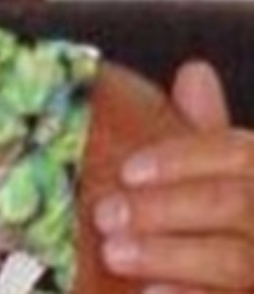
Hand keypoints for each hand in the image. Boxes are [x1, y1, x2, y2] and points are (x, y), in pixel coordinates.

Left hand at [96, 60, 253, 290]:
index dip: (183, 158)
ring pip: (237, 260)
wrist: (208, 278)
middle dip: (165, 208)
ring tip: (112, 253)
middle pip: (236, 204)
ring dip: (168, 255)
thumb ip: (203, 134)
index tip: (126, 169)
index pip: (241, 153)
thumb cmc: (211, 229)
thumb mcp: (210, 179)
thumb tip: (196, 71)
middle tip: (104, 214)